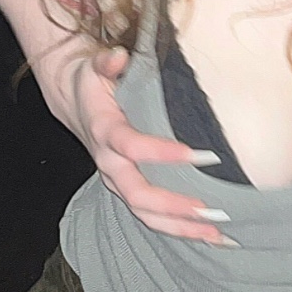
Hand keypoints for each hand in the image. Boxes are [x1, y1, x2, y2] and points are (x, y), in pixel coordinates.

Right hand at [75, 47, 234, 244]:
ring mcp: (118, 182)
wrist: (76, 103)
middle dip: (173, 205)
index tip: (197, 155)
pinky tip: (208, 235)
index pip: (132, 146)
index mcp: (105, 131)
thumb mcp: (96, 66)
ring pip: (145, 214)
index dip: (161, 153)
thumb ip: (106, 62)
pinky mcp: (129, 191)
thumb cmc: (94, 84)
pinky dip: (179, 229)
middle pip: (138, 195)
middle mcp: (110, 164)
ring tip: (216, 232)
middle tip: (209, 209)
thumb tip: (118, 56)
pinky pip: (151, 217)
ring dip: (180, 226)